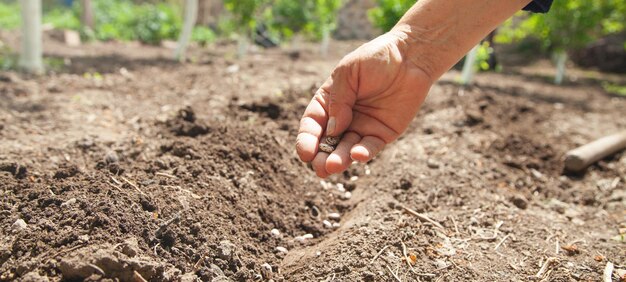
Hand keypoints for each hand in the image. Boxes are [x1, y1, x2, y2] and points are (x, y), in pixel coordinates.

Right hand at [296, 31, 433, 177]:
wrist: (411, 56)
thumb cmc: (376, 57)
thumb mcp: (349, 72)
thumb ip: (339, 100)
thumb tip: (332, 130)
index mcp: (329, 101)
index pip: (313, 123)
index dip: (306, 139)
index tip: (305, 153)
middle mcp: (343, 118)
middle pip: (327, 142)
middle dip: (321, 157)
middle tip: (320, 168)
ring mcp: (362, 127)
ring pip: (347, 149)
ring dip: (340, 159)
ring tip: (334, 165)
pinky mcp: (382, 134)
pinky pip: (370, 147)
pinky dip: (364, 153)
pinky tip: (358, 155)